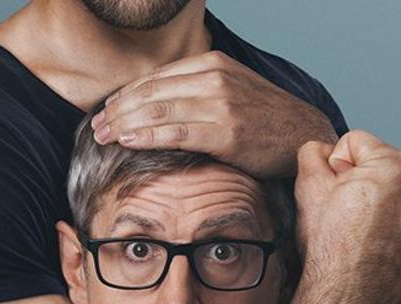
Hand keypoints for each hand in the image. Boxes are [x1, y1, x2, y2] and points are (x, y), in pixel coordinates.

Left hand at [89, 50, 337, 176]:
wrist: (303, 135)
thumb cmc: (264, 119)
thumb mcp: (231, 90)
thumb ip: (197, 90)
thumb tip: (156, 104)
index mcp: (212, 64)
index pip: (155, 78)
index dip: (125, 95)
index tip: (105, 111)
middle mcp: (214, 79)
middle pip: (151, 92)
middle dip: (117, 110)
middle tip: (96, 127)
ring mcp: (221, 104)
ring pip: (158, 111)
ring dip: (124, 124)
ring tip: (103, 136)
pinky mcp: (225, 132)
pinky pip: (176, 133)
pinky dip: (147, 137)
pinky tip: (128, 141)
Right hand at [286, 131, 400, 303]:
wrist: (345, 303)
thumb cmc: (329, 249)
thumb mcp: (308, 189)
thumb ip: (312, 154)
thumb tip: (322, 151)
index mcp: (395, 166)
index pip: (352, 143)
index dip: (332, 166)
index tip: (331, 194)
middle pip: (371, 164)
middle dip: (351, 180)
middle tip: (338, 213)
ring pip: (382, 188)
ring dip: (365, 199)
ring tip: (349, 229)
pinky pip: (393, 212)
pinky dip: (378, 219)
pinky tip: (362, 241)